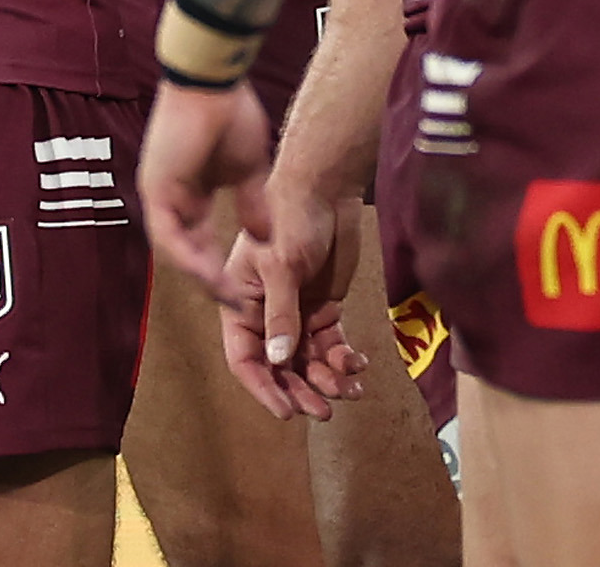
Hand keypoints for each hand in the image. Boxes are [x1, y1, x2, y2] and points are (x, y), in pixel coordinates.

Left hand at [138, 80, 273, 300]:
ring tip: (228, 297)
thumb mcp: (248, 170)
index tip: (244, 289)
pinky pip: (168, 235)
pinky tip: (210, 274)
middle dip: (212, 279)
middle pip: (187, 251)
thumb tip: (263, 237)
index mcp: (190, 193)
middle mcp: (171, 198)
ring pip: (176, 250)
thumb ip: (252, 204)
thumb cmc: (230, 114)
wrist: (214, 82)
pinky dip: (189, 257)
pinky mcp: (155, 189)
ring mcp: (159, 194)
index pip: (201, 241)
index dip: (221, 266)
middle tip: (237, 303)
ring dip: (202, 275)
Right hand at [218, 176, 369, 421]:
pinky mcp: (324, 306)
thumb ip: (282, 314)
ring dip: (326, 378)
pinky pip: (331, 343)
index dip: (263, 387)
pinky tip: (359, 364)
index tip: (287, 411)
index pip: (245, 358)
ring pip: (308, 360)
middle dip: (301, 390)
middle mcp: (265, 315)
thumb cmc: (290, 218)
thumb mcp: (281, 265)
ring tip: (350, 389)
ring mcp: (297, 313)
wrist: (326, 189)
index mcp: (241, 305)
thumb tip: (280, 361)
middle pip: (279, 366)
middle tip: (324, 411)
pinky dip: (344, 357)